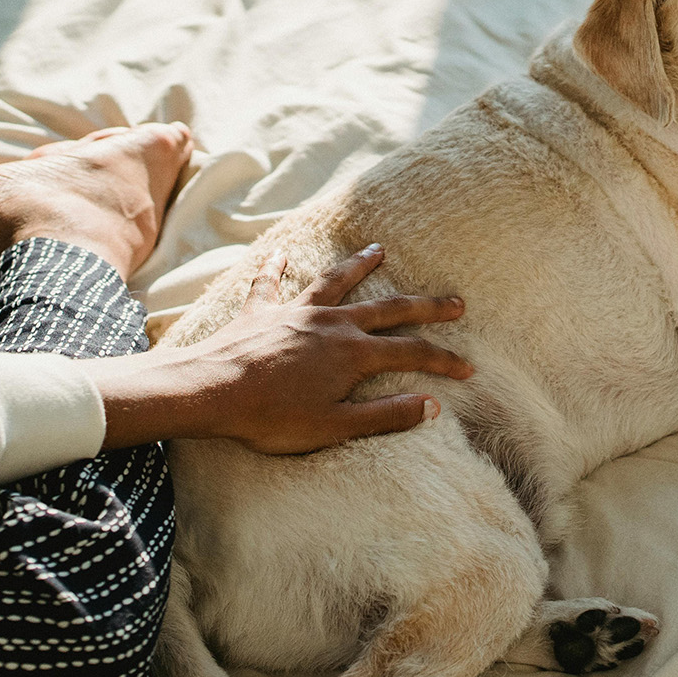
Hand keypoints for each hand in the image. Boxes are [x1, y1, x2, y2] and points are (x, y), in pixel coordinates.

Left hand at [82, 245, 472, 452]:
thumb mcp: (335, 427)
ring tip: (379, 250)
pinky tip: (279, 254)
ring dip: (359, 266)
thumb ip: (384, 415)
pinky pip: (270, 284)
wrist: (209, 391)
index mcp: (352, 354)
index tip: (468, 367)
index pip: (412, 353)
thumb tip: (431, 406)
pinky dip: (276, 268)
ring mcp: (295, 313)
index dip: (443, 360)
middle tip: (455, 300)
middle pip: (388, 309)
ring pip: (335, 283)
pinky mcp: (260, 312)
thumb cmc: (271, 417)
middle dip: (425, 306)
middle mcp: (330, 324)